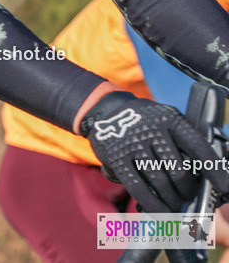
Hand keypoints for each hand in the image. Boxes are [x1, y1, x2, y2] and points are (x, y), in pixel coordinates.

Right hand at [81, 92, 228, 212]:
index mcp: (171, 120)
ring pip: (160, 183)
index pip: (198, 148)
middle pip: (179, 171)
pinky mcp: (117, 158)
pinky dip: (153, 204)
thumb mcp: (167, 120)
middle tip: (188, 197)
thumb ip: (185, 142)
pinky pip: (138, 187)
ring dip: (172, 200)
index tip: (225, 189)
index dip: (214, 171)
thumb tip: (208, 175)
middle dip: (187, 191)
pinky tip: (160, 211)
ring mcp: (133, 145)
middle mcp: (152, 130)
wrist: (106, 110)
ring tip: (175, 206)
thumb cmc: (145, 122)